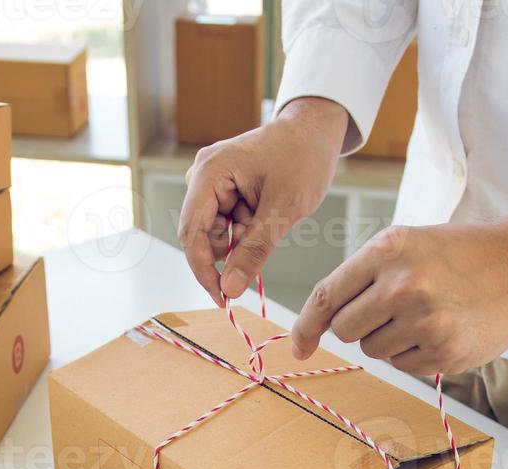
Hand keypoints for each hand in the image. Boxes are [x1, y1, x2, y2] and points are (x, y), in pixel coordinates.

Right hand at [179, 98, 349, 304]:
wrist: (316, 131)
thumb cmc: (303, 158)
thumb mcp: (283, 210)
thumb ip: (254, 251)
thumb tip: (230, 289)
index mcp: (210, 172)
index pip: (191, 232)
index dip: (203, 270)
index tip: (222, 298)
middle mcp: (202, 175)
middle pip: (202, 234)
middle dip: (231, 250)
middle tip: (264, 247)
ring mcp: (211, 181)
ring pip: (216, 232)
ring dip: (242, 238)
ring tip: (271, 217)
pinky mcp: (222, 188)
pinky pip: (226, 223)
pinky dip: (246, 229)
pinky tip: (266, 214)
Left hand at [290, 211, 507, 374]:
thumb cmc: (456, 255)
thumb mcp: (406, 244)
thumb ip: (361, 276)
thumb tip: (318, 324)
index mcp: (387, 250)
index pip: (326, 297)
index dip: (305, 326)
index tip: (298, 347)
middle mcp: (403, 286)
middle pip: (345, 329)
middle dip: (358, 325)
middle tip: (390, 309)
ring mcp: (425, 322)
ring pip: (372, 350)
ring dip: (387, 339)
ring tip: (422, 314)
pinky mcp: (444, 352)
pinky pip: (402, 365)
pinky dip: (413, 353)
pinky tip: (439, 329)